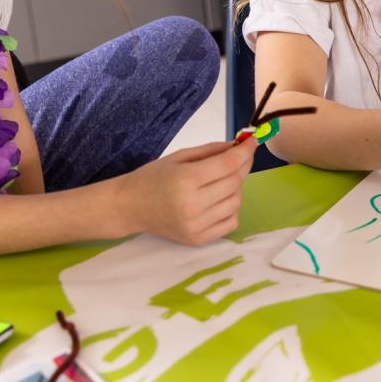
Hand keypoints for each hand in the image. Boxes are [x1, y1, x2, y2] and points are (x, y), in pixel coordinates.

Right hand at [122, 139, 257, 244]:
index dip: (244, 152)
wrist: (129, 207)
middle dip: (243, 166)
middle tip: (240, 157)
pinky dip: (231, 209)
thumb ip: (211, 151)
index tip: (252, 142)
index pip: (227, 165)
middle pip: (234, 183)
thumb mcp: (179, 157)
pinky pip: (231, 223)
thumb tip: (239, 146)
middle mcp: (193, 205)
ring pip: (236, 202)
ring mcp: (196, 225)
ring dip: (236, 188)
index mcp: (185, 180)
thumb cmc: (153, 177)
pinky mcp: (198, 239)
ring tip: (222, 181)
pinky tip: (219, 200)